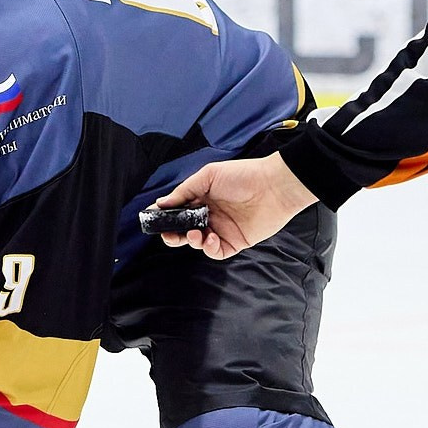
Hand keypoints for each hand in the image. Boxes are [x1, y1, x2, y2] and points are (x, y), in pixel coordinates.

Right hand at [149, 153, 315, 260]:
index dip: (165, 216)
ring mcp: (222, 229)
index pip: (178, 210)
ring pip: (198, 243)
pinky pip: (216, 252)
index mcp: (202, 198)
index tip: (154, 219)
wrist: (274, 187)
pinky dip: (209, 248)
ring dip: (190, 241)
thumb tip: (161, 203)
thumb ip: (184, 191)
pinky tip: (211, 238)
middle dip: (172, 234)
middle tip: (167, 234)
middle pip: (184, 230)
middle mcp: (210, 215)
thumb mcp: (208, 176)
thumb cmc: (243, 176)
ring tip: (193, 233)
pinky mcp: (235, 242)